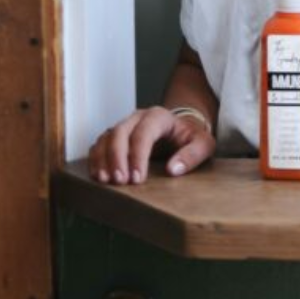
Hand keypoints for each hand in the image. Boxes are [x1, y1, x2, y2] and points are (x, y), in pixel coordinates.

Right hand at [89, 107, 215, 184]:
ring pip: (106, 138)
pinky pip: (99, 145)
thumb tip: (173, 169)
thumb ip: (192, 155)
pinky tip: (98, 176)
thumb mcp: (203, 144)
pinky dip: (96, 160)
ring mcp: (124, 126)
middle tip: (120, 181)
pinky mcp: (115, 137)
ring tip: (105, 180)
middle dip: (117, 158)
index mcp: (159, 116)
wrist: (182, 130)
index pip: (144, 133)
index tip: (137, 178)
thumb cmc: (192, 138)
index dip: (137, 156)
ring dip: (102, 160)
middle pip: (119, 133)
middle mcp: (137, 118)